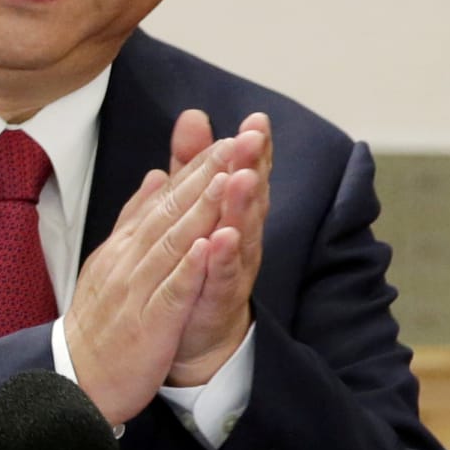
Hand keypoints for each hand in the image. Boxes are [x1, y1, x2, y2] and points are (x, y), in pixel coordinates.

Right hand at [63, 133, 241, 425]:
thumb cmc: (100, 323)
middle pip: (172, 210)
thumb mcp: (113, 261)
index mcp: (126, 245)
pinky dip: (188, 267)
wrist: (74, 378)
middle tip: (238, 141)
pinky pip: (171, 292)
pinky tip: (207, 245)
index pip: (166, 197)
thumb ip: (135, 219)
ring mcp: (138, 290)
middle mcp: (130, 260)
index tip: (228, 139)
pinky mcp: (148, 324)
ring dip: (202, 209)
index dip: (198, 168)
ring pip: (173, 243)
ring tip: (228, 178)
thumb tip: (156, 177)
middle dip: (207, 174)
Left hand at [168, 111, 270, 385]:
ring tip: (242, 178)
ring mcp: (233, 270)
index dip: (253, 148)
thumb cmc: (200, 263)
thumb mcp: (193, 205)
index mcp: (233, 212)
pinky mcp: (218, 300)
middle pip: (250, 198)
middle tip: (254, 138)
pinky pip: (221, 278)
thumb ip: (192, 163)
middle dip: (253, 166)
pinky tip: (220, 239)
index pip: (245, 173)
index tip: (256, 119)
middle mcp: (241, 237)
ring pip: (241, 234)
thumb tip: (193, 116)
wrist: (194, 334)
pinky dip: (221, 258)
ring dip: (242, 206)